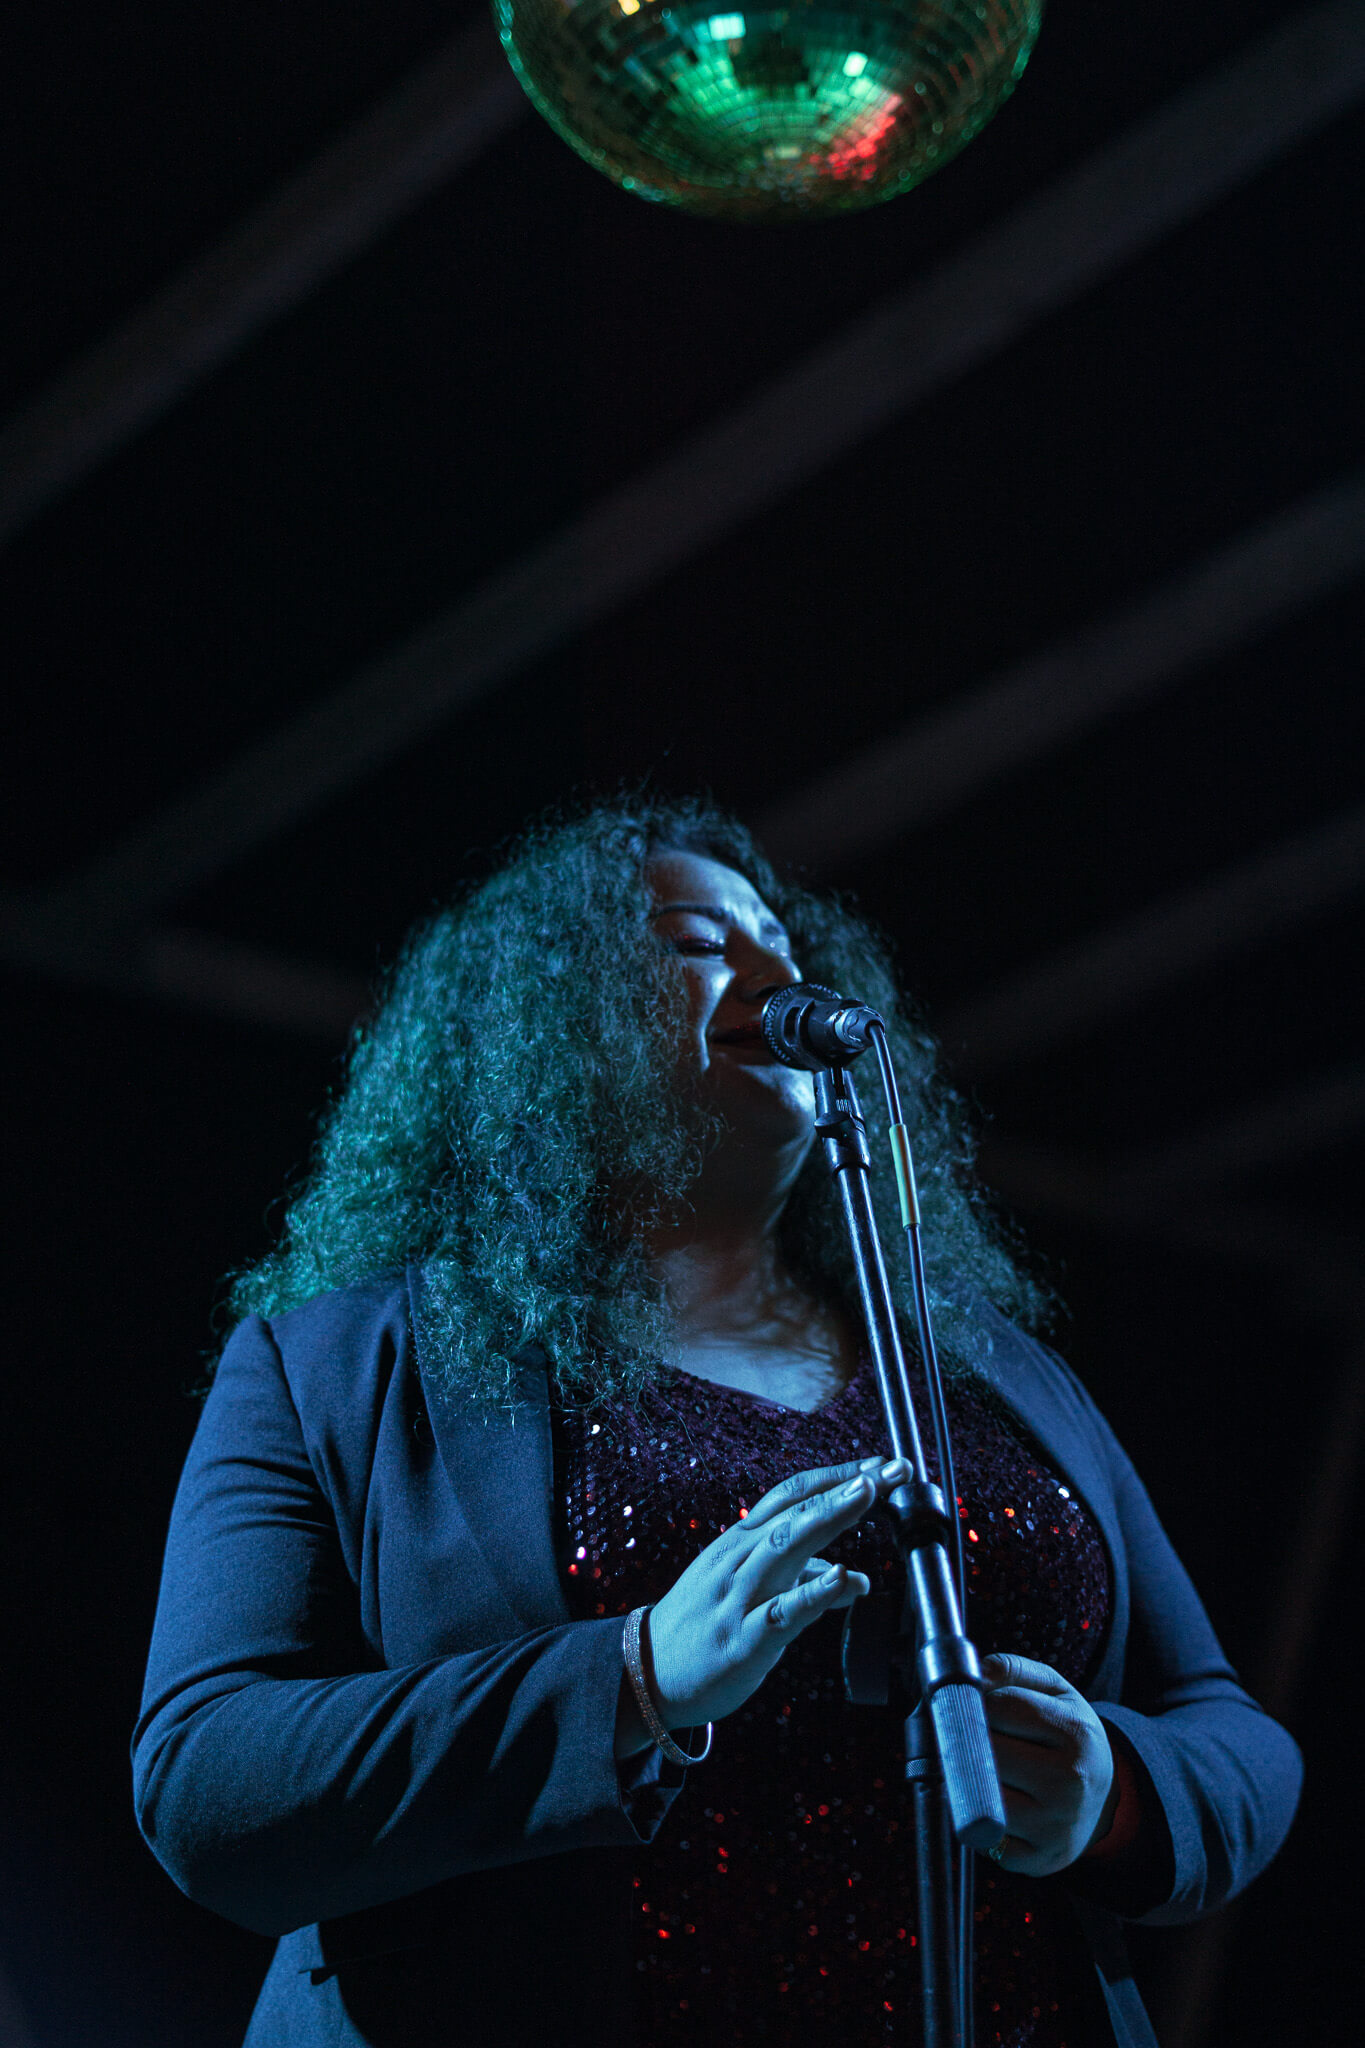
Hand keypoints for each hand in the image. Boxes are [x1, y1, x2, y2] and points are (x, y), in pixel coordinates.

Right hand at [633, 1456, 906, 1739]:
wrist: (646, 1673)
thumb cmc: (705, 1625)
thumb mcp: (755, 1593)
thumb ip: (806, 1580)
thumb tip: (859, 1580)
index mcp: (742, 1541)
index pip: (794, 1495)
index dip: (838, 1476)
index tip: (882, 1465)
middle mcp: (740, 1558)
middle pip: (797, 1510)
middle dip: (847, 1486)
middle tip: (893, 1470)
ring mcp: (739, 1596)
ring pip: (786, 1547)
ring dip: (829, 1517)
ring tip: (866, 1495)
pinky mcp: (743, 1639)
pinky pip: (780, 1612)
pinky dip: (812, 1591)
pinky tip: (840, 1576)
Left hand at [981, 1653, 1115, 1874]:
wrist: (1102, 1800)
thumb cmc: (1068, 1737)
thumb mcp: (1055, 1692)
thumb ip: (1012, 1670)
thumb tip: (972, 1675)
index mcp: (1077, 1734)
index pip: (1003, 1707)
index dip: (979, 1702)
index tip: (975, 1706)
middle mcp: (1070, 1783)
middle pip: (986, 1752)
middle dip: (968, 1741)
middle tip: (969, 1737)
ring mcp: (1053, 1826)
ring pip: (978, 1795)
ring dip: (967, 1780)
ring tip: (979, 1769)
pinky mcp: (1036, 1860)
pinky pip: (982, 1835)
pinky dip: (977, 1818)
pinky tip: (992, 1804)